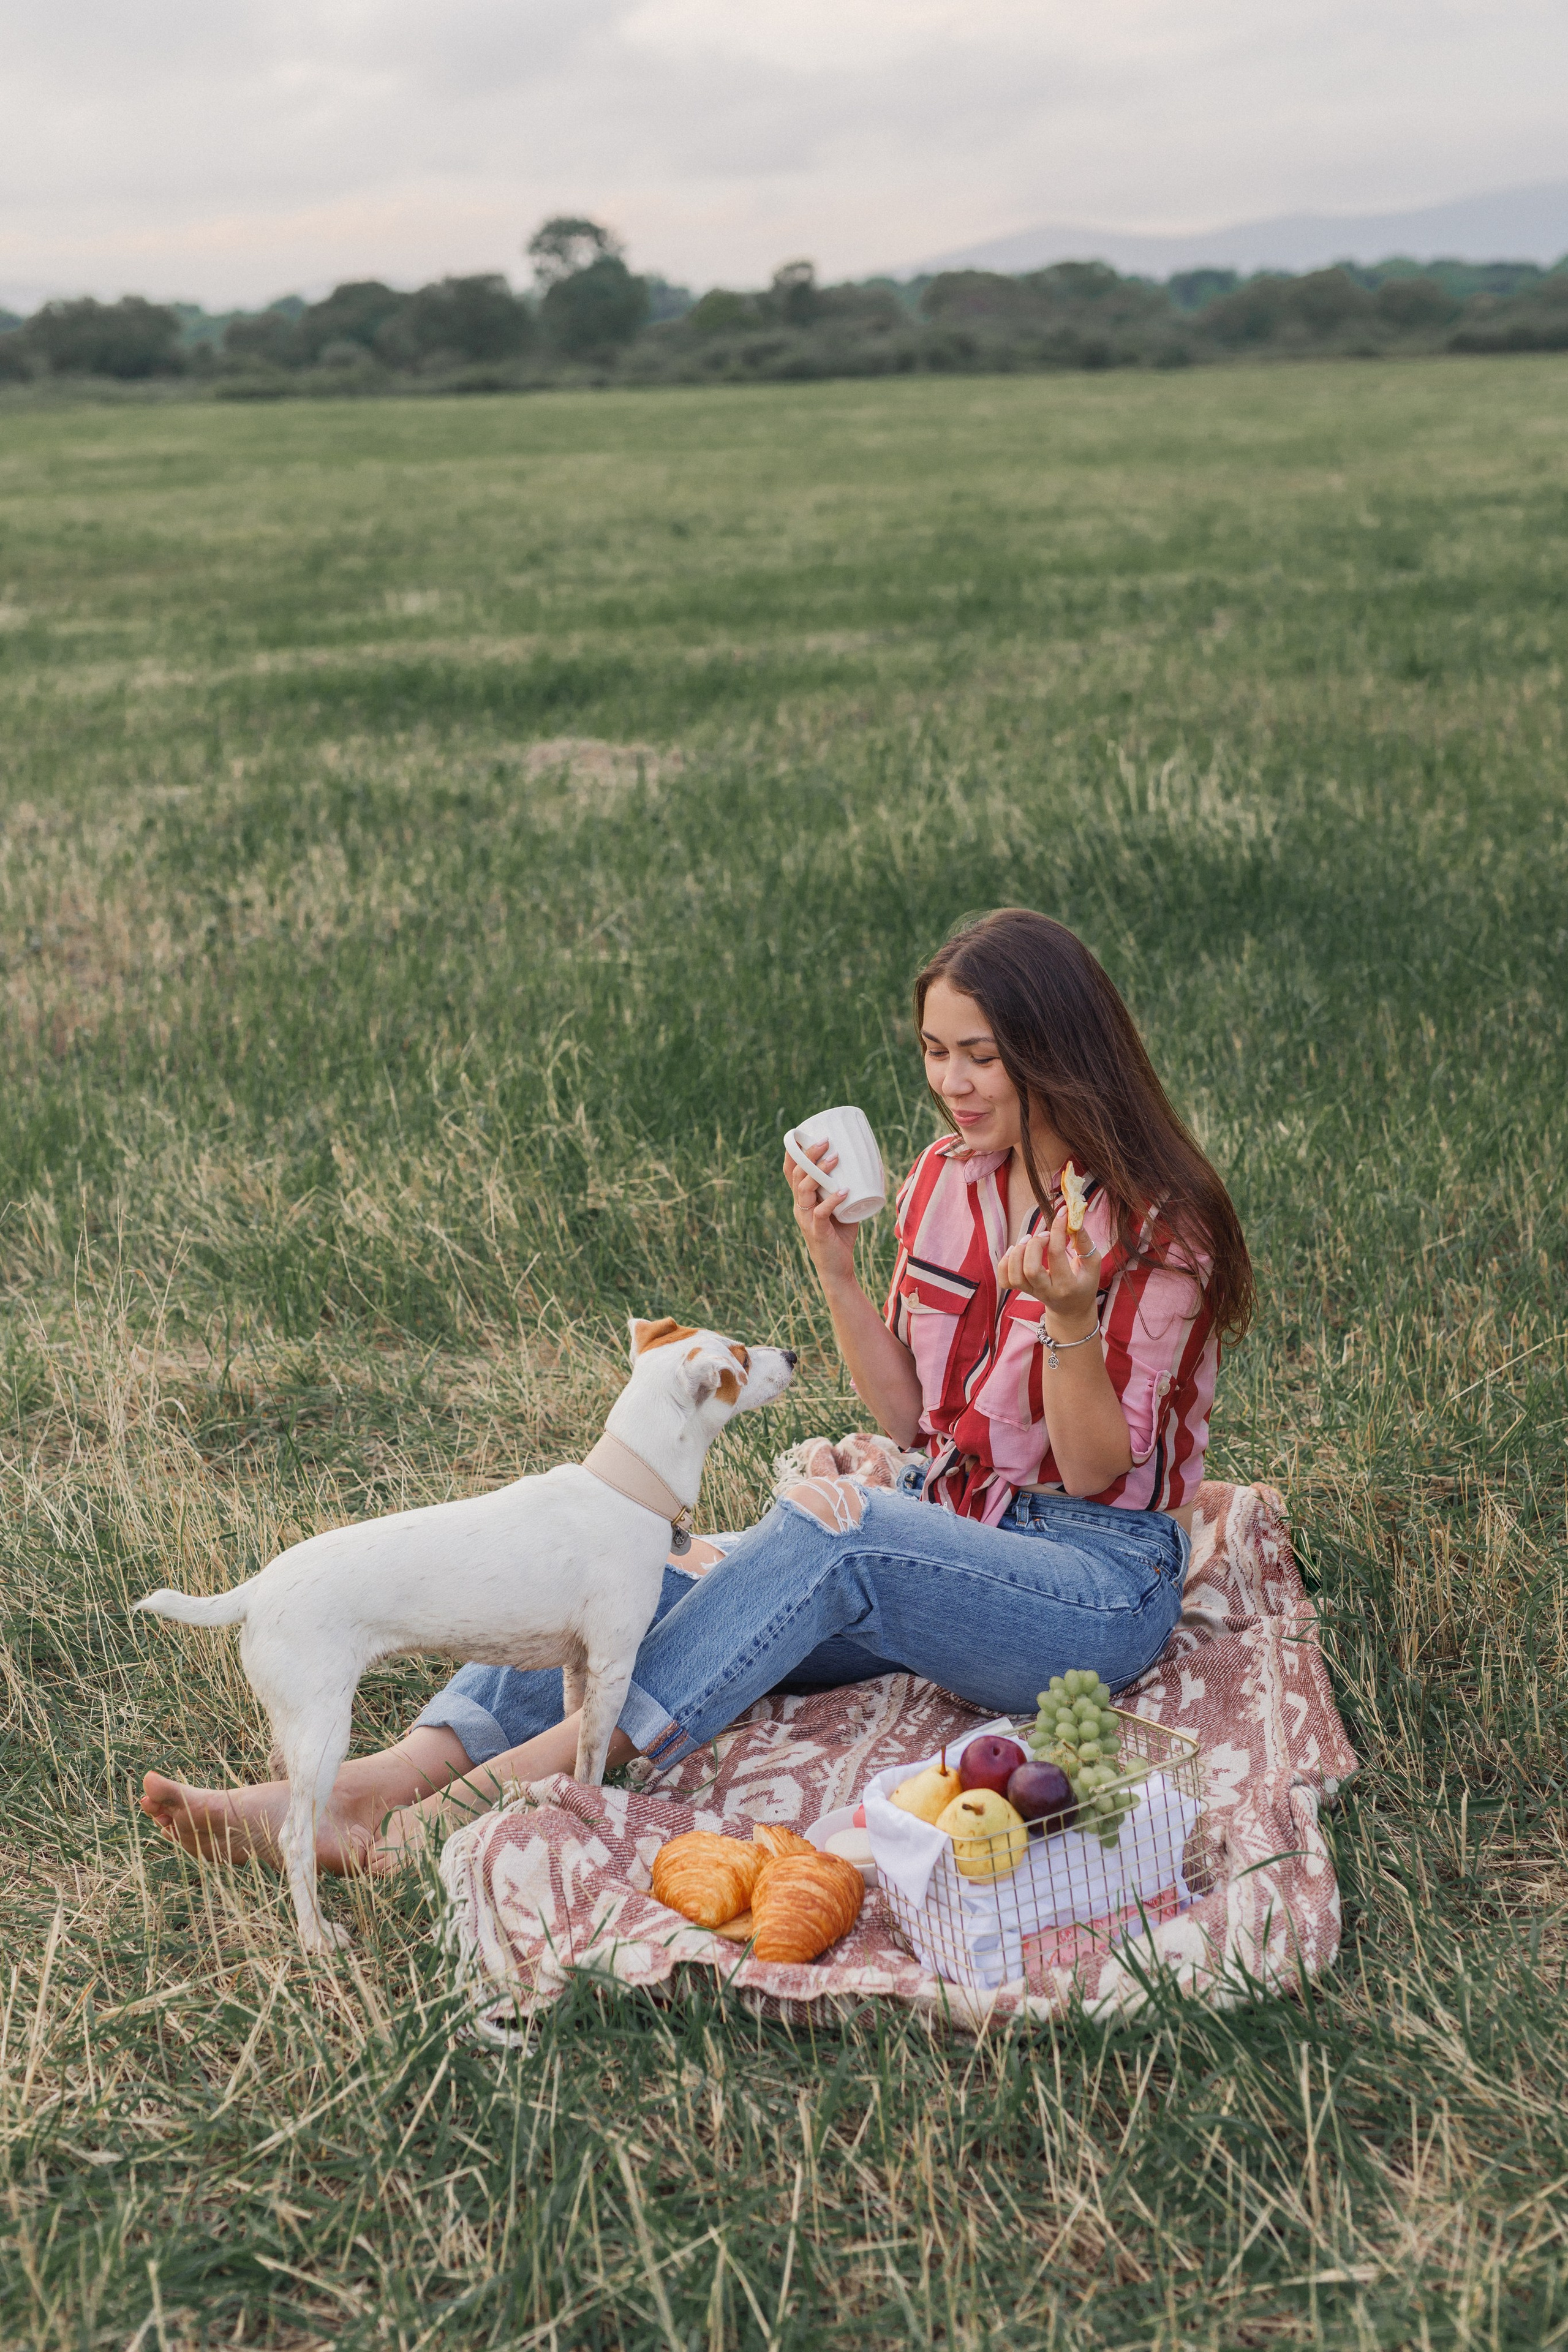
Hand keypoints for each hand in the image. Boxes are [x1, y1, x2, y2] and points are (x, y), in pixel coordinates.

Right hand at [784, 1140, 857, 1286]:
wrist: (837, 1268)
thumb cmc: (840, 1235)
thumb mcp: (842, 1207)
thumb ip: (847, 1189)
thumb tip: (872, 1166)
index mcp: (802, 1199)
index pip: (790, 1171)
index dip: (792, 1152)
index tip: (802, 1133)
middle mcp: (799, 1206)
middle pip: (797, 1175)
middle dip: (809, 1155)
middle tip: (826, 1140)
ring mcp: (806, 1219)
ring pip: (804, 1189)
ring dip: (820, 1172)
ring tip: (835, 1158)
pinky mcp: (816, 1231)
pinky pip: (821, 1212)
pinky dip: (832, 1199)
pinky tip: (845, 1190)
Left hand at [995, 1204, 1100, 1337]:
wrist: (1072, 1309)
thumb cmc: (1084, 1283)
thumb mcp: (1092, 1264)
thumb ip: (1084, 1242)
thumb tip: (1074, 1219)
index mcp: (1068, 1285)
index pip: (1056, 1255)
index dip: (1057, 1229)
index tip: (1062, 1213)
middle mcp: (1047, 1291)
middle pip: (1030, 1269)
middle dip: (1034, 1245)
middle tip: (1044, 1235)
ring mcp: (1032, 1292)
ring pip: (1015, 1275)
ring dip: (1018, 1252)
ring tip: (1029, 1239)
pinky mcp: (1022, 1290)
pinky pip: (1005, 1280)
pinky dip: (1005, 1263)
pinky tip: (1015, 1251)